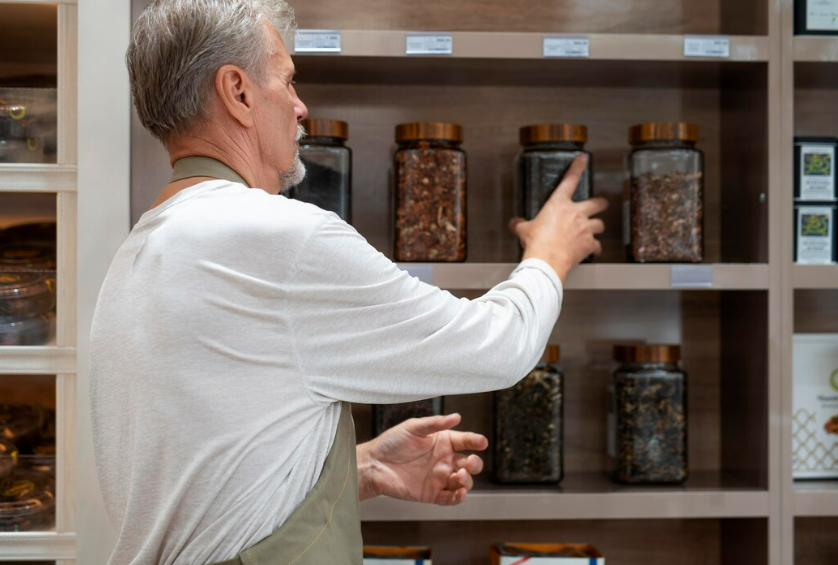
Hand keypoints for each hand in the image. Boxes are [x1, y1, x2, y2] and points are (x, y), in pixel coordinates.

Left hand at [357, 413, 486, 505]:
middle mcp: (444, 460)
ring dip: (466, 480)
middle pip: (470, 464)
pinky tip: (458, 491)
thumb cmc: (391, 443)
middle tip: (469, 462)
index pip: (465, 441)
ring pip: (464, 482)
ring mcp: (439, 478)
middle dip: (475, 464)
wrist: (373, 465)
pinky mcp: (432, 494)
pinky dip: (458, 497)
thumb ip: (435, 423)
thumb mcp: (413, 427)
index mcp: (442, 442)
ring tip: (457, 476)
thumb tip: (457, 417)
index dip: (475, 441)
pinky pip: (451, 498)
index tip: (481, 442)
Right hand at [509, 154, 607, 281]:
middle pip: (597, 203)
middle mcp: (576, 213)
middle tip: (602, 204)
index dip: (577, 167)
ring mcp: (585, 228)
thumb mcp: (524, 230)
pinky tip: (593, 250)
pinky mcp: (589, 243)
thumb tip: (513, 223)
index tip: (583, 159)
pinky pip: (597, 244)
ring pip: (600, 224)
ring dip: (598, 227)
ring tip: (596, 230)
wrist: (547, 259)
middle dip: (601, 203)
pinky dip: (596, 247)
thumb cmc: (537, 243)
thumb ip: (520, 224)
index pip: (570, 180)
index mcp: (559, 204)